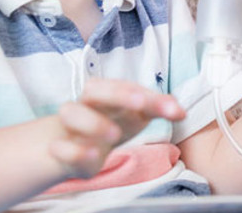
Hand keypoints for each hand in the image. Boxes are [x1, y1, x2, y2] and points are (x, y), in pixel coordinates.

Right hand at [48, 79, 185, 178]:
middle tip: (141, 104)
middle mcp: (88, 104)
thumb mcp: (136, 115)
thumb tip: (182, 111)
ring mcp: (71, 126)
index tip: (175, 111)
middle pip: (94, 89)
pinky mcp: (60, 149)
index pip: (127, 86)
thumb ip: (157, 109)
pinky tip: (93, 154)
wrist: (74, 145)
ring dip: (92, 122)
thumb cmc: (111, 123)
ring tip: (115, 135)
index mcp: (109, 93)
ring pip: (71, 112)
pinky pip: (59, 146)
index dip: (151, 96)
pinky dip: (73, 150)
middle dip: (118, 94)